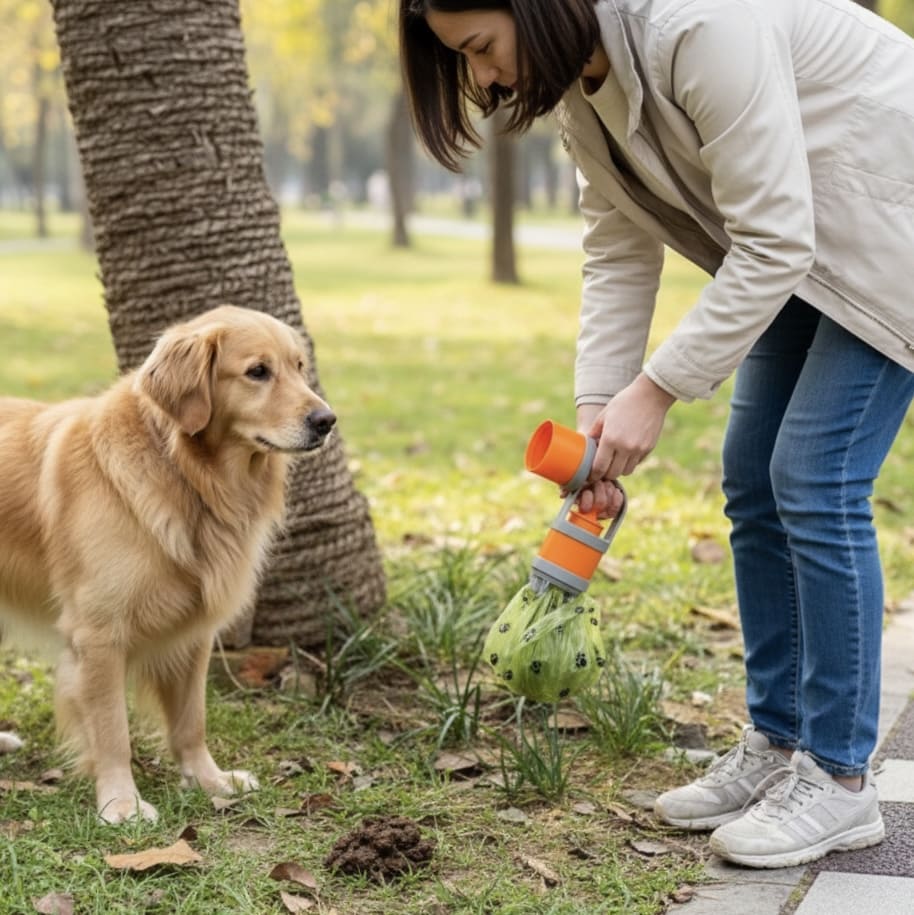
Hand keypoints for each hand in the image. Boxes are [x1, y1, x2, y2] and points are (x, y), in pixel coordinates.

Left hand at [574, 374, 674, 515]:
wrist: (651, 396)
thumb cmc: (624, 402)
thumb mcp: (604, 415)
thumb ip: (594, 432)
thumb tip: (587, 446)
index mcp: (610, 439)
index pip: (599, 467)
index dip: (593, 474)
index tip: (591, 475)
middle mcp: (625, 447)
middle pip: (613, 473)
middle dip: (605, 473)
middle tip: (602, 469)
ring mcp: (638, 449)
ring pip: (626, 471)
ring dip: (619, 469)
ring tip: (615, 461)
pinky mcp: (649, 448)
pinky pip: (637, 463)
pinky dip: (630, 462)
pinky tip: (627, 453)